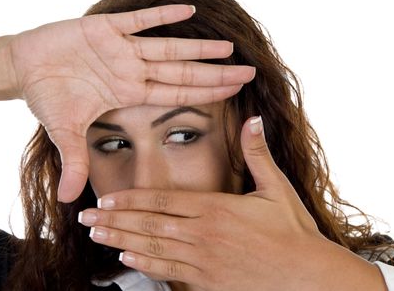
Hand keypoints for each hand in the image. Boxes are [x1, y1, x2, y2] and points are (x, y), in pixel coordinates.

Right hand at [7, 5, 254, 201]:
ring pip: (168, 46)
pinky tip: (188, 10)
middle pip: (183, 72)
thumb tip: (69, 200)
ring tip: (228, 47)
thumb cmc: (47, 96)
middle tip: (250, 72)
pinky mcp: (104, 26)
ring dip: (198, 47)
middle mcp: (132, 70)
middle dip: (215, 73)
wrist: (24, 67)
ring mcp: (121, 48)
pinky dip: (160, 14)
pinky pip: (137, 19)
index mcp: (129, 93)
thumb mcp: (64, 132)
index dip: (206, 94)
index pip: (176, 94)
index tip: (235, 94)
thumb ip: (74, 161)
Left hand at [79, 117, 386, 289]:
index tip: (106, 199)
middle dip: (114, 220)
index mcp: (217, 208)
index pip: (163, 200)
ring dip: (120, 241)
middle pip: (149, 224)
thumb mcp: (277, 187)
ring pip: (152, 248)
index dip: (131, 200)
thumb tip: (254, 119)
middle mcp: (204, 234)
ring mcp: (204, 260)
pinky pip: (170, 272)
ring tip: (95, 236)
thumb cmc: (294, 231)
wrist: (309, 276)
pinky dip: (145, 265)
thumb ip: (258, 154)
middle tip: (84, 218)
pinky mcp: (208, 282)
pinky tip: (125, 259)